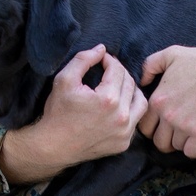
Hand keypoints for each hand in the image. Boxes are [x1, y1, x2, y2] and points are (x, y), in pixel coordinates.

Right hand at [0, 44, 147, 183]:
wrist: (54, 146)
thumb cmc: (58, 112)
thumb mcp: (65, 80)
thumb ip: (84, 59)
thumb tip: (102, 49)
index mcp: (108, 99)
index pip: (118, 69)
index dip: (109, 60)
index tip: (102, 60)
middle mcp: (121, 116)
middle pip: (131, 83)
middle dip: (120, 73)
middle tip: (108, 71)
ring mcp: (125, 132)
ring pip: (141, 102)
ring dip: (131, 90)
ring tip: (118, 87)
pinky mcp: (124, 143)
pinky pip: (135, 121)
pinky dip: (130, 110)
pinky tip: (118, 107)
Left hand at [139, 44, 195, 158]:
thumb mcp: (172, 54)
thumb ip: (151, 65)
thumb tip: (142, 81)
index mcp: (158, 99)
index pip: (144, 126)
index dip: (152, 128)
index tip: (162, 126)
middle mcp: (167, 115)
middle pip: (158, 142)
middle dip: (166, 140)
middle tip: (176, 135)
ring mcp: (184, 126)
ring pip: (175, 147)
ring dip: (182, 143)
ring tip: (190, 134)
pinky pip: (191, 152)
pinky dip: (195, 150)